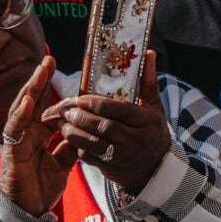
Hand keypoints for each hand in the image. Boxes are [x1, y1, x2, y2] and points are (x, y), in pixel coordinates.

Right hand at [0, 56, 72, 218]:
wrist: (28, 211)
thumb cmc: (40, 187)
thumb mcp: (62, 164)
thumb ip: (69, 148)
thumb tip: (82, 135)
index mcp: (38, 135)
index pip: (44, 106)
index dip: (50, 88)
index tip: (59, 69)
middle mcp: (26, 134)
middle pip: (32, 102)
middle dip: (39, 81)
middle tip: (48, 59)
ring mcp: (18, 142)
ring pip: (21, 111)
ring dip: (30, 91)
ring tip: (38, 73)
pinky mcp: (12, 153)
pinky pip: (15, 131)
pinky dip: (21, 116)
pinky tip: (28, 103)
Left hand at [44, 51, 175, 183]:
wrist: (157, 169)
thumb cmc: (153, 133)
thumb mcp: (154, 108)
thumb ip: (147, 82)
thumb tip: (148, 53)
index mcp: (145, 121)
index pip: (116, 109)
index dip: (94, 103)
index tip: (80, 98)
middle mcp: (135, 139)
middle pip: (102, 126)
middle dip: (79, 116)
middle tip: (65, 109)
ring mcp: (123, 156)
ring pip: (92, 143)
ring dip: (73, 131)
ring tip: (63, 122)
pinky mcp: (112, 169)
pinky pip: (89, 157)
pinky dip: (77, 147)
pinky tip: (71, 137)